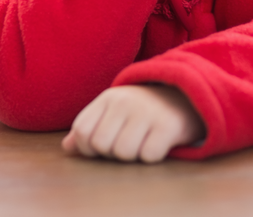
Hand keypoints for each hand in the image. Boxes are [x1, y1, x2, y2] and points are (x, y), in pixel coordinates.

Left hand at [61, 84, 205, 163]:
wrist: (185, 95)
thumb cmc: (142, 109)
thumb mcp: (114, 111)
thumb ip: (89, 127)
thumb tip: (67, 147)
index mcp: (108, 98)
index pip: (82, 131)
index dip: (89, 147)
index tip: (105, 144)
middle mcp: (125, 102)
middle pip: (101, 145)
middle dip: (112, 153)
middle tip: (128, 142)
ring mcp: (147, 112)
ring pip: (123, 153)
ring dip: (133, 155)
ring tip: (143, 142)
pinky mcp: (168, 125)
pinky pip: (148, 156)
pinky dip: (152, 156)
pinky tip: (159, 143)